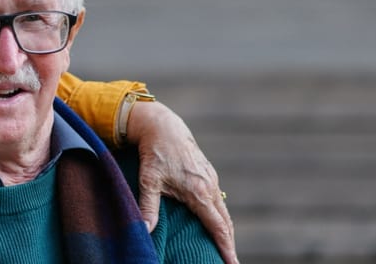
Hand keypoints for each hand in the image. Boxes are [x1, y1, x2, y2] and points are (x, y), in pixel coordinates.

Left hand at [128, 101, 237, 263]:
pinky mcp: (208, 174)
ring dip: (226, 231)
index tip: (232, 263)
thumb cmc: (155, 153)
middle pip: (225, 222)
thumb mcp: (149, 181)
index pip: (217, 227)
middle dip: (229, 244)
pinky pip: (218, 201)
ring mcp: (211, 179)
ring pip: (223, 211)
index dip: (225, 247)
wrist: (163, 126)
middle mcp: (210, 187)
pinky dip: (221, 216)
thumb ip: (148, 207)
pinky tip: (216, 224)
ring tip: (226, 249)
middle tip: (231, 262)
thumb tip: (143, 231)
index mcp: (199, 192)